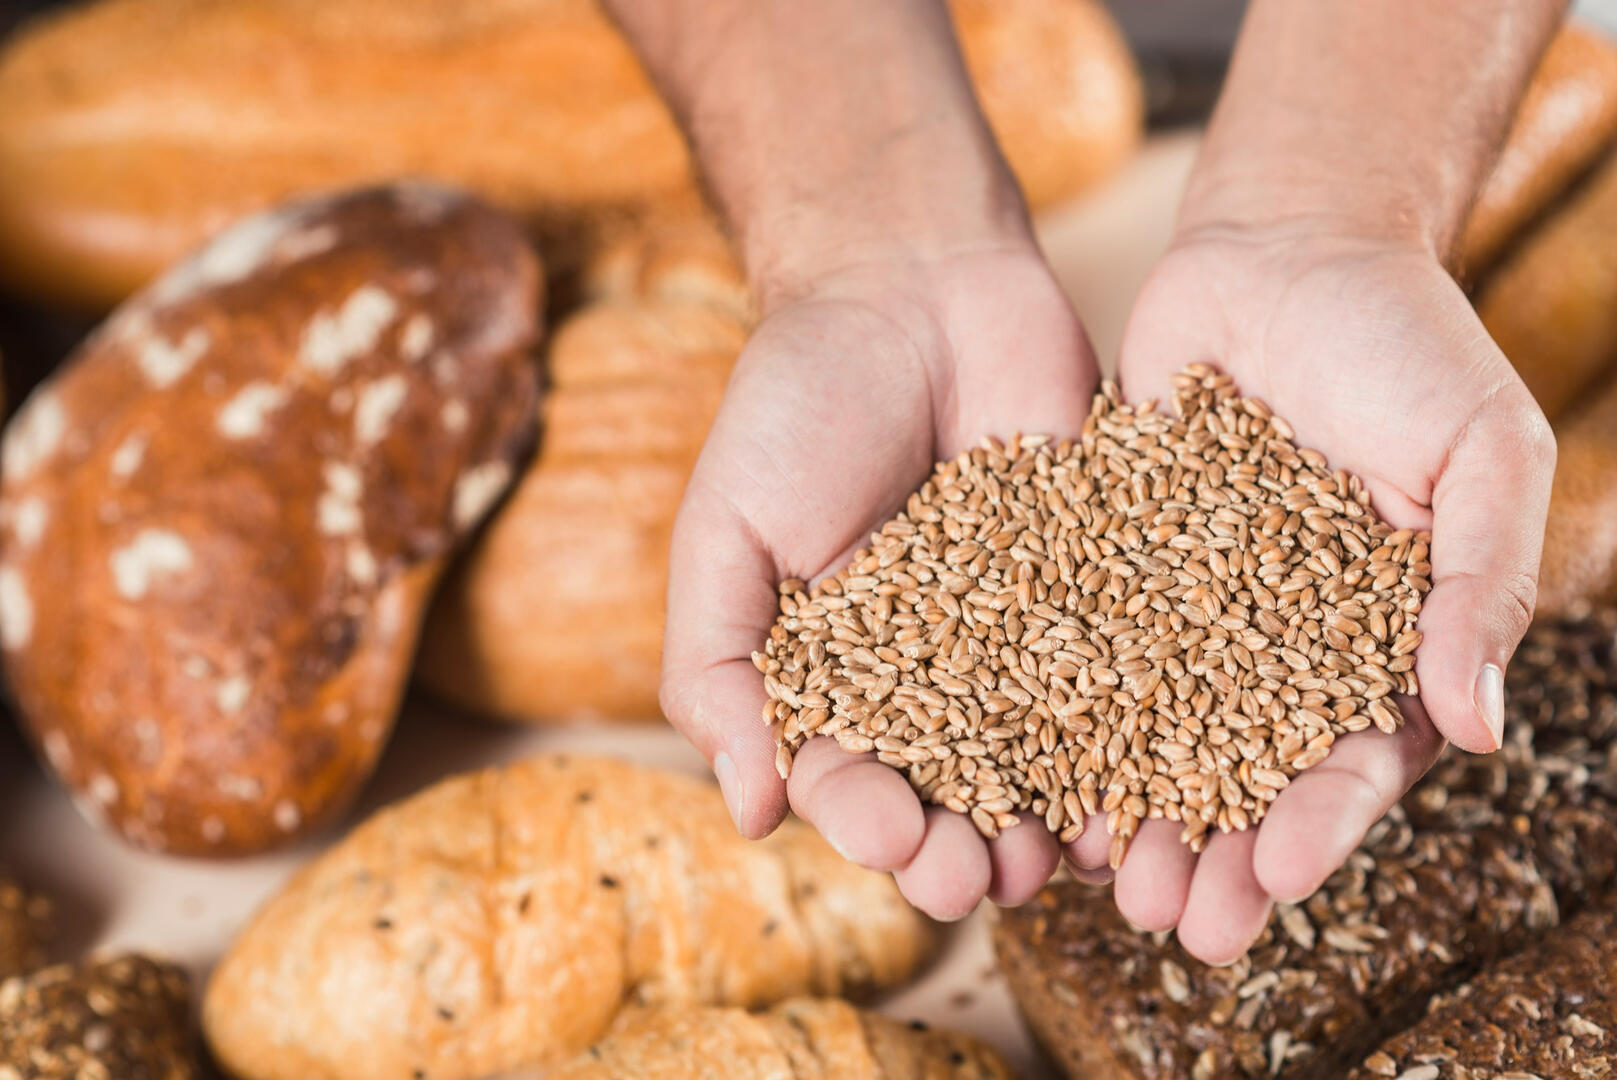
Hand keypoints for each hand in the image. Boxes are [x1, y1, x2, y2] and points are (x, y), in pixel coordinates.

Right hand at [660, 243, 1099, 919]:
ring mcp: (1019, 637)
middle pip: (948, 788)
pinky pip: (1119, 673)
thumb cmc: (797, 403)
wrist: (912, 284)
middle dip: (961, 844)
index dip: (866, 820)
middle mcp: (929, 675)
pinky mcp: (1099, 590)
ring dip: (1049, 817)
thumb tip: (746, 811)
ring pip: (1040, 754)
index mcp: (834, 675)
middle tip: (981, 881)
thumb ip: (717, 665)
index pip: (845, 775)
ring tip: (1066, 859)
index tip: (895, 840)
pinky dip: (1134, 732)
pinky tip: (1148, 781)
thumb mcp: (726, 532)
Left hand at [1099, 223, 1554, 962]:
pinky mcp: (1112, 560)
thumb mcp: (1482, 449)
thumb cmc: (1409, 340)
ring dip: (1135, 807)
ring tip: (1098, 877)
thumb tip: (1473, 726)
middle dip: (1217, 850)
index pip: (1355, 756)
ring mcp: (1193, 606)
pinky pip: (1084, 645)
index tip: (1275, 879)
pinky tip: (1026, 767)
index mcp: (1380, 636)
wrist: (1289, 248)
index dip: (1320, 824)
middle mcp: (1279, 638)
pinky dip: (1060, 708)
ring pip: (1158, 728)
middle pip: (1247, 769)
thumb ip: (1479, 581)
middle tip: (1174, 923)